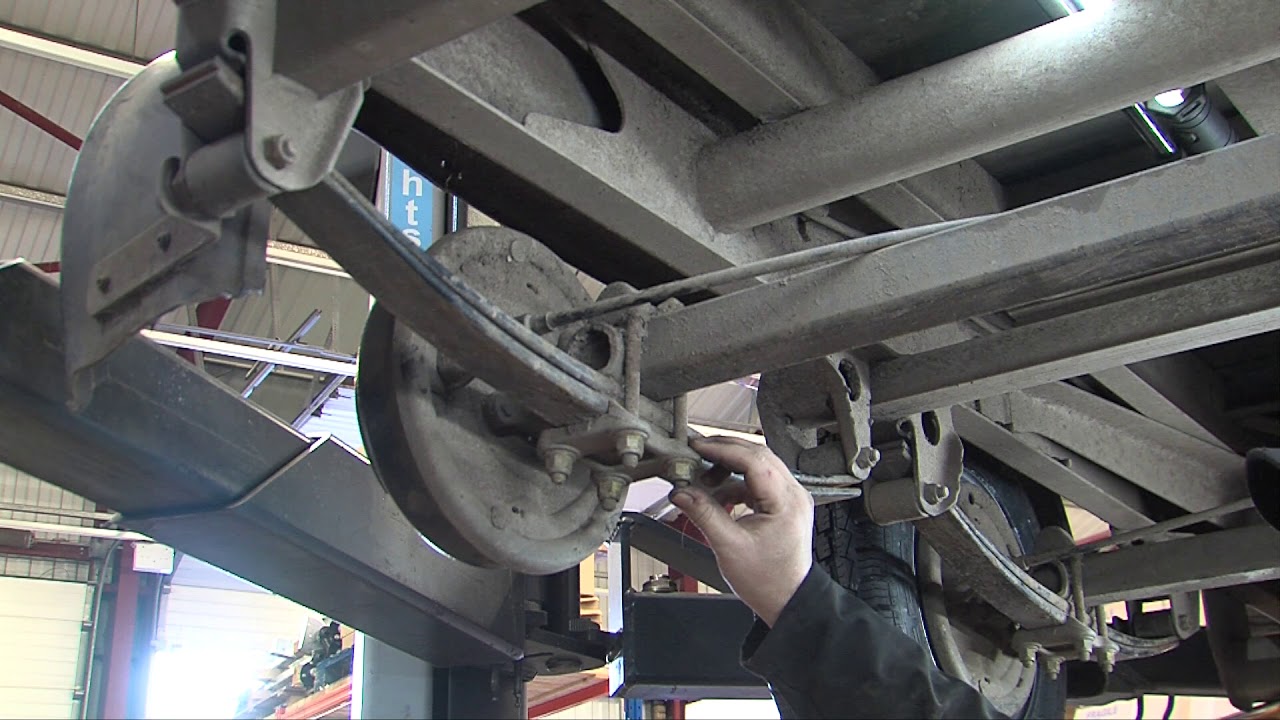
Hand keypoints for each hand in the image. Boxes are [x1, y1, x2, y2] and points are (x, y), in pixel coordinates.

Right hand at [669, 436, 814, 626]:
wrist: (787, 600)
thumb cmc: (768, 580)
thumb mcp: (729, 547)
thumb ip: (704, 514)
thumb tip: (682, 492)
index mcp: (786, 501)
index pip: (754, 460)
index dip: (723, 449)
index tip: (698, 447)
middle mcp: (794, 494)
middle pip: (758, 456)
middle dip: (725, 451)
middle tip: (697, 452)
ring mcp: (791, 498)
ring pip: (759, 466)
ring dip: (730, 467)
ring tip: (705, 478)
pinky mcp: (784, 504)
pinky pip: (759, 481)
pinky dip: (737, 482)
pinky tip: (719, 494)